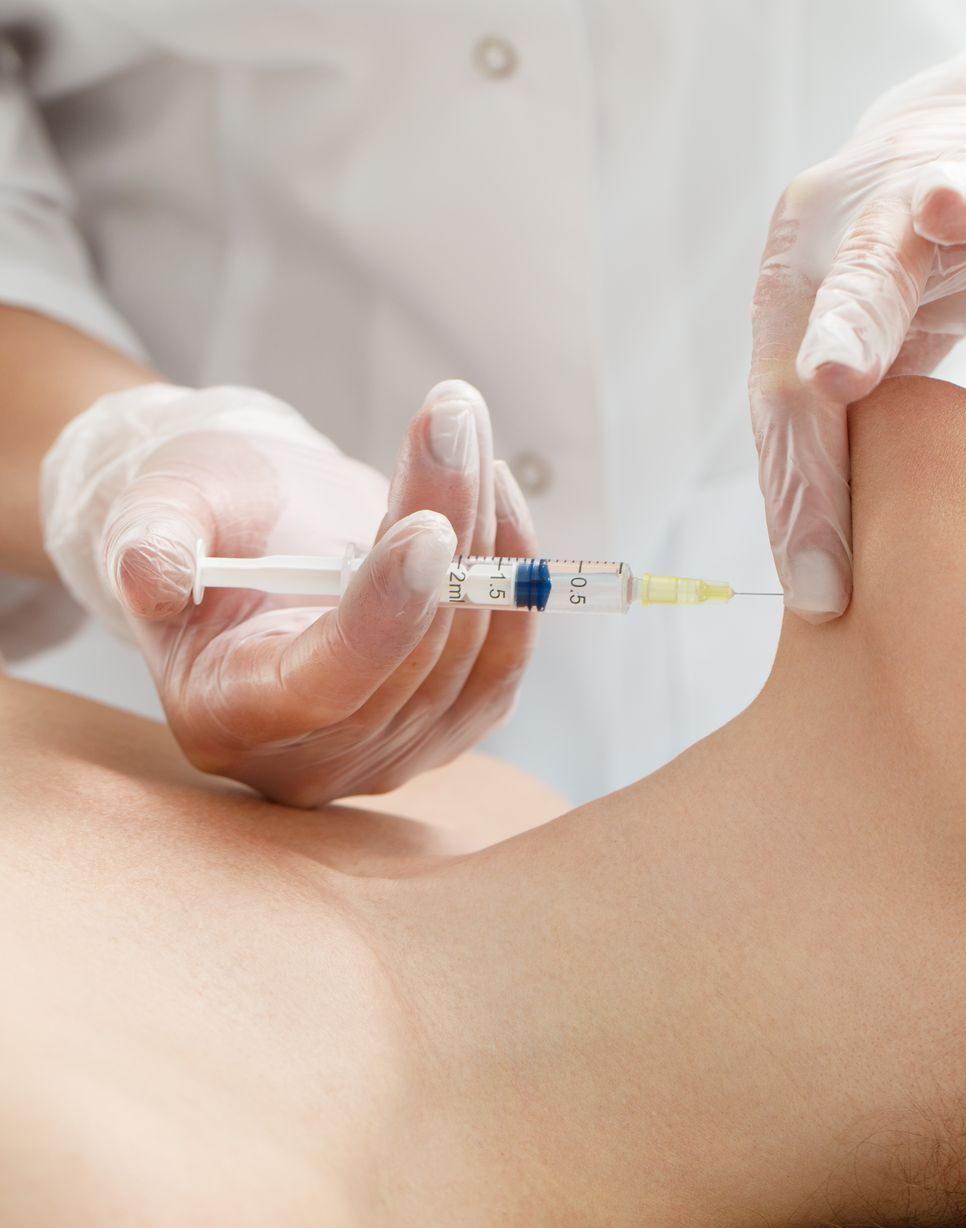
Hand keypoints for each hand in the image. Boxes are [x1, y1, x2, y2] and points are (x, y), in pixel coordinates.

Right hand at [40, 380, 537, 805]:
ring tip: (461, 432)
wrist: (252, 539)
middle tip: (452, 424)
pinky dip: (510, 569)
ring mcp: (389, 753)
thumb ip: (149, 541)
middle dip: (447, 529)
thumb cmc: (198, 520)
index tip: (428, 528)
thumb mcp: (155, 509)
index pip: (323, 685)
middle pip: (414, 656)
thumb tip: (152, 572)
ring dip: (484, 530)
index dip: (382, 613)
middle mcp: (311, 760)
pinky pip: (506, 656)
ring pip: (472, 648)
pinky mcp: (450, 725)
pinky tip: (492, 494)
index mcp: (223, 719)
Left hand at [751, 24, 965, 619]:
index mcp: (811, 289)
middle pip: (851, 286)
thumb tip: (821, 596)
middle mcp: (872, 222)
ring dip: (953, 200)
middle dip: (843, 327)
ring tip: (944, 208)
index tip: (823, 589)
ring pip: (954, 192)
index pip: (795, 400)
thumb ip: (854, 450)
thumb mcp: (884, 367)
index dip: (805, 489)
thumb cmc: (931, 283)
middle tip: (829, 375)